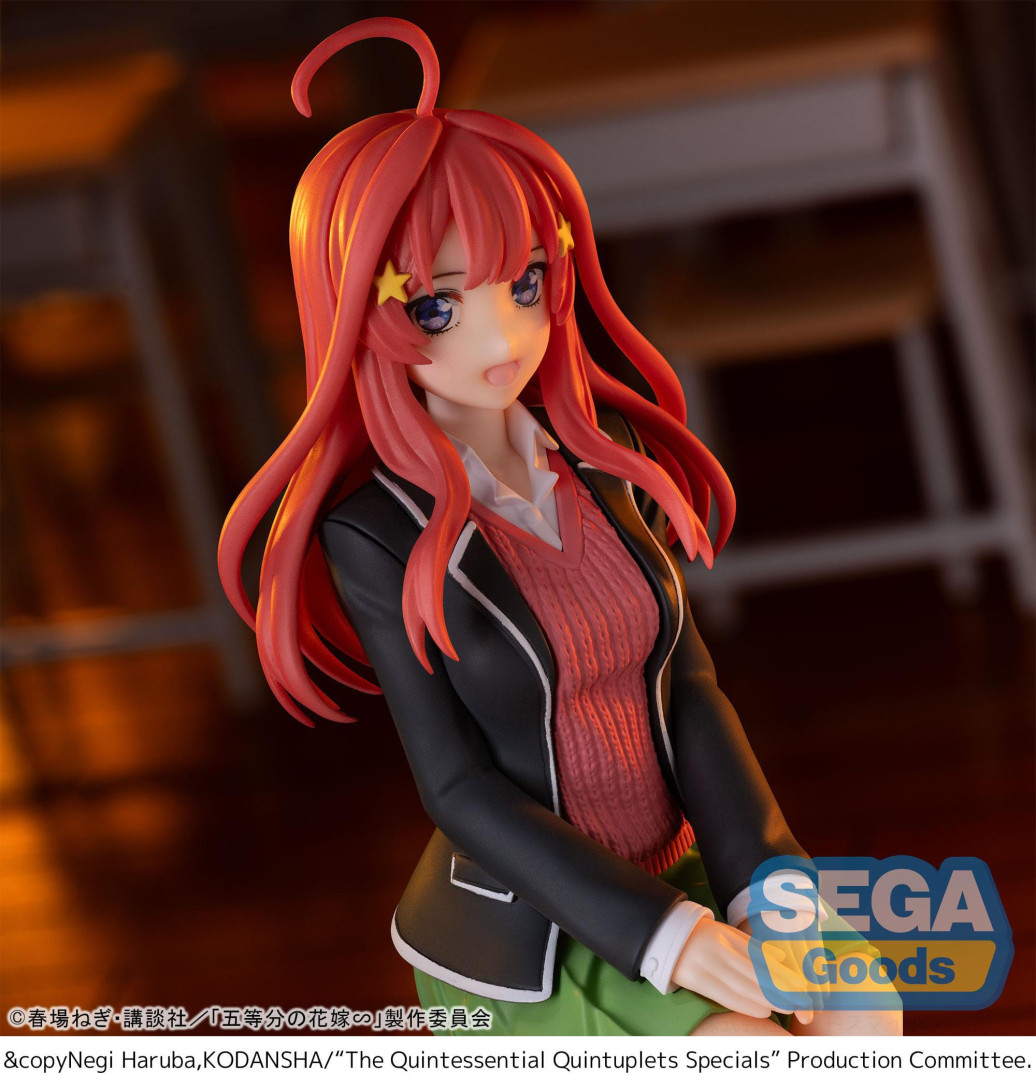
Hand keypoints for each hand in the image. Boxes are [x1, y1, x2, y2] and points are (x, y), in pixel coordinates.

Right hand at [673, 918, 808, 1020]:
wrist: (664, 935)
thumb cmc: (703, 934)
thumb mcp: (727, 932)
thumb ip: (752, 946)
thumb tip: (781, 959)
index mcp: (724, 935)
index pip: (758, 957)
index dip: (780, 973)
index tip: (800, 985)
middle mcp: (715, 950)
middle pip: (752, 974)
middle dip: (778, 991)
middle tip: (800, 1003)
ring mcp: (703, 965)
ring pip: (740, 988)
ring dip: (766, 1000)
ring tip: (786, 1008)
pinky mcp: (693, 980)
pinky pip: (723, 996)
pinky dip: (745, 1005)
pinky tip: (762, 1010)